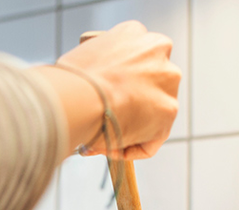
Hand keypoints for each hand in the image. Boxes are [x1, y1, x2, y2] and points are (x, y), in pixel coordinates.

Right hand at [57, 21, 180, 159]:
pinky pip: (151, 138)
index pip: (133, 59)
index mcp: (134, 33)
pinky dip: (131, 148)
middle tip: (103, 119)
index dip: (118, 82)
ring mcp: (167, 81)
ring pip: (151, 111)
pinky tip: (109, 148)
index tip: (102, 97)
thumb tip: (92, 91)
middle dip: (129, 103)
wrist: (80, 97)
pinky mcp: (168, 111)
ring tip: (102, 137)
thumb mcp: (84, 58)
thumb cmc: (70, 81)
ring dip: (130, 127)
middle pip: (148, 83)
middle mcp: (157, 50)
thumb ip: (98, 69)